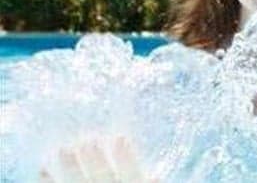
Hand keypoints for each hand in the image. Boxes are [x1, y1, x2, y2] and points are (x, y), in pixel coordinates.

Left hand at [40, 137, 157, 182]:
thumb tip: (156, 176)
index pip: (131, 175)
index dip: (126, 157)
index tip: (120, 137)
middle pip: (102, 178)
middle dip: (95, 159)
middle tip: (89, 140)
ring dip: (70, 167)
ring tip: (64, 148)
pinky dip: (49, 180)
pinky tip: (43, 168)